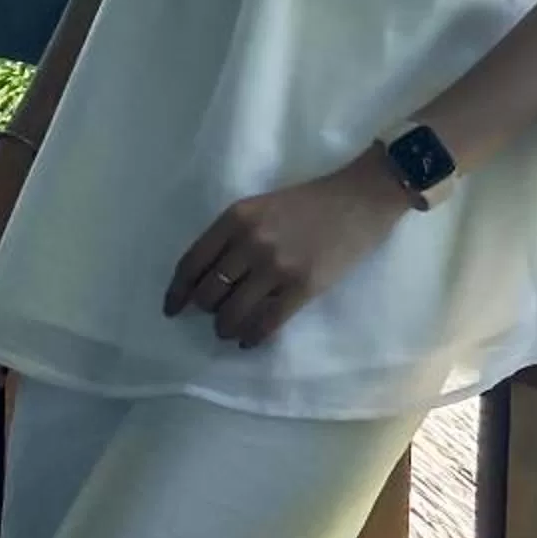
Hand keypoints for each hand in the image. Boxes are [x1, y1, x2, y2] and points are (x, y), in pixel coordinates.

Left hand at [166, 154, 413, 348]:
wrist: (364, 197)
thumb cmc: (313, 200)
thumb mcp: (263, 205)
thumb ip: (235, 234)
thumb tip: (211, 277)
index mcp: (237, 218)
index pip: (192, 263)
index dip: (177, 292)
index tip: (172, 308)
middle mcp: (251, 242)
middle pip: (209, 292)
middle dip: (207, 310)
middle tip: (216, 313)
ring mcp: (278, 266)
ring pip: (232, 313)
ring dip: (225, 328)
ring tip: (230, 330)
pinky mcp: (304, 286)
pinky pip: (266, 323)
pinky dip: (252, 337)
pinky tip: (249, 340)